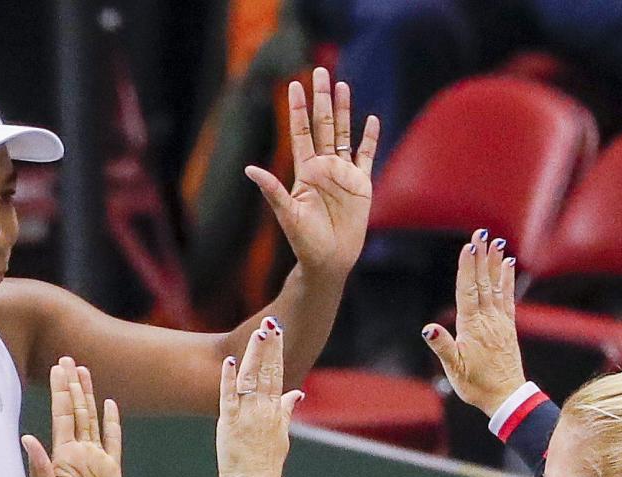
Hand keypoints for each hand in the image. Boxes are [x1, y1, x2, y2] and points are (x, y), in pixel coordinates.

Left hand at [23, 357, 122, 476]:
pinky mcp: (112, 473)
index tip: (58, 367)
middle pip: (76, 411)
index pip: (62, 415)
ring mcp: (96, 461)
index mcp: (62, 456)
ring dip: (89, 397)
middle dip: (73, 385)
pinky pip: (113, 442)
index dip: (61, 391)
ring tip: (85, 372)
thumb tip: (27, 439)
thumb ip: (40, 467)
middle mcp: (78, 453)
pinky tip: (110, 405)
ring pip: (93, 420)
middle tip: (69, 359)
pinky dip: (112, 423)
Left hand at [217, 317, 301, 476]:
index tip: (278, 332)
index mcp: (275, 411)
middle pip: (267, 372)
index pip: (278, 374)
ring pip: (251, 379)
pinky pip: (229, 397)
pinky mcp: (230, 423)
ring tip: (259, 333)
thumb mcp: (282, 435)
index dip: (277, 352)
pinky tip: (230, 361)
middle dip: (270, 346)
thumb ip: (286, 410)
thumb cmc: (266, 465)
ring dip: (254, 355)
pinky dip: (229, 379)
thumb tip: (296, 393)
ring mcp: (247, 415)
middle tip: (271, 322)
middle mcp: (263, 409)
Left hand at [245, 67, 380, 280]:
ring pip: (343, 134)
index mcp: (305, 171)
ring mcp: (343, 174)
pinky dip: (370, 139)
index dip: (298, 109)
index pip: (300, 133)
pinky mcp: (361, 185)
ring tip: (343, 85)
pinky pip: (366, 156)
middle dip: (322, 99)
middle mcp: (323, 168)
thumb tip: (250, 170)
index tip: (295, 84)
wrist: (329, 262)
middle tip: (321, 70)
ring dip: (344, 111)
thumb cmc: (305, 243)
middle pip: (323, 125)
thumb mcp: (288, 215)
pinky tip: (371, 121)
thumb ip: (272, 190)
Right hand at [423, 233, 525, 413]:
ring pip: (496, 286)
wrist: (505, 396)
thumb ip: (442, 346)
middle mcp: (488, 319)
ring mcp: (500, 321)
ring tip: (496, 241)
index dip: (468, 268)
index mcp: (471, 327)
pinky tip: (508, 264)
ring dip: (495, 262)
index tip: (469, 246)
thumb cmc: (476, 385)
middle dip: (481, 256)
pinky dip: (507, 279)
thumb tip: (428, 329)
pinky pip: (507, 297)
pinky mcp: (508, 326)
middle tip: (481, 232)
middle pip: (482, 282)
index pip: (468, 291)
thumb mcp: (454, 369)